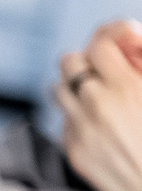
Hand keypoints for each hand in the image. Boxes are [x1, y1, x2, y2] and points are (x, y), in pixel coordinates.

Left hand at [57, 22, 141, 190]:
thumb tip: (133, 47)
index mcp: (125, 88)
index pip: (100, 44)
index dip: (112, 39)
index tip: (125, 46)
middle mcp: (96, 106)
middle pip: (70, 61)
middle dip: (89, 60)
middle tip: (108, 68)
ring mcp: (80, 130)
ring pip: (58, 89)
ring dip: (76, 86)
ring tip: (100, 93)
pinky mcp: (73, 151)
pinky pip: (65, 120)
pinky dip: (78, 115)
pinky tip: (101, 124)